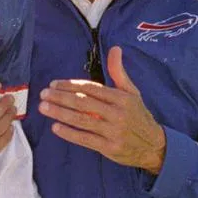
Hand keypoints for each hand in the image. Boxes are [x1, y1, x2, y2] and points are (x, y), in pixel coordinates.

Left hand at [38, 46, 165, 174]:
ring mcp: (113, 131)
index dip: (71, 85)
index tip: (54, 84)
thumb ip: (119, 71)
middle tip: (43, 94)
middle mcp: (117, 113)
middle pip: (83, 103)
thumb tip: (115, 48)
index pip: (91, 88)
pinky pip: (86, 139)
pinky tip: (56, 127)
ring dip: (60, 113)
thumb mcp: (132, 92)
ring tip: (43, 108)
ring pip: (82, 120)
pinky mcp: (110, 148)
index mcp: (121, 97)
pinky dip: (70, 133)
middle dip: (60, 98)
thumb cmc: (138, 115)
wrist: (154, 145)